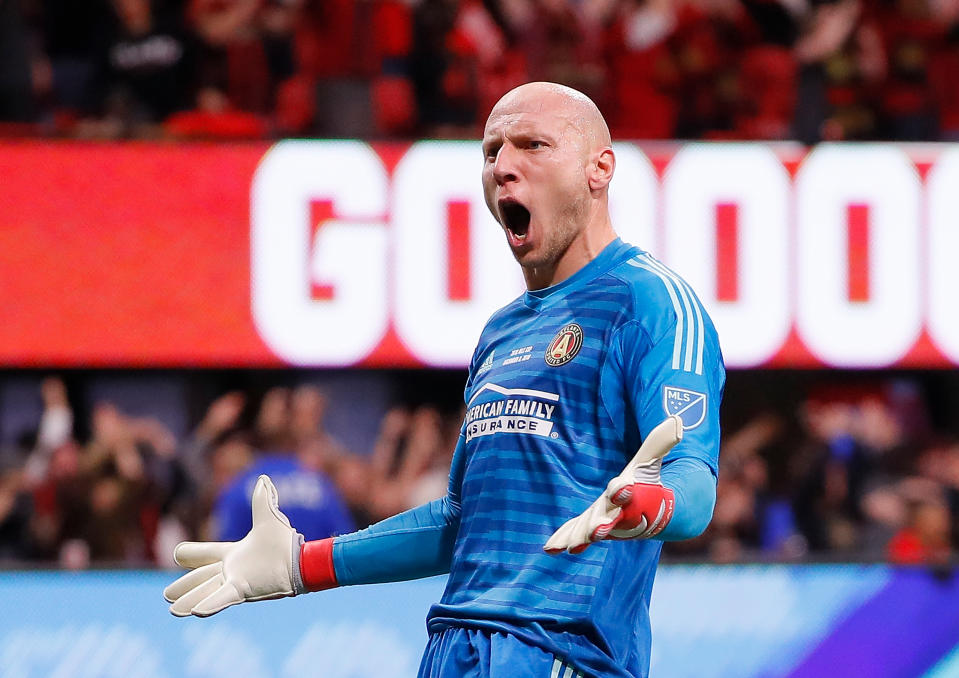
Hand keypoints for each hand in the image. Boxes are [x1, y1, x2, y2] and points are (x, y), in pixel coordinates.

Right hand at [164, 475, 304, 616]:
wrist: (300, 560)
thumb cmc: (285, 543)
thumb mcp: (268, 518)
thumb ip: (262, 499)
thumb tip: (262, 478)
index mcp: (233, 553)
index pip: (207, 553)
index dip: (191, 554)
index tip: (178, 553)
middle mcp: (231, 570)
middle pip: (202, 578)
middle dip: (185, 586)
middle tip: (167, 594)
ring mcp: (235, 581)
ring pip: (206, 591)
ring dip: (189, 599)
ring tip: (173, 609)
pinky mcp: (242, 591)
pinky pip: (221, 599)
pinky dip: (209, 604)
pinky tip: (195, 612)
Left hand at [544, 416, 681, 554]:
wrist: (655, 512)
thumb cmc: (650, 480)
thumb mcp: (652, 459)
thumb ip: (661, 440)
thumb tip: (677, 421)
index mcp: (632, 492)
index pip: (629, 491)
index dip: (625, 490)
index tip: (622, 488)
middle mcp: (620, 511)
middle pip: (611, 519)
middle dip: (603, 526)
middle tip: (596, 533)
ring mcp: (607, 521)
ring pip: (594, 531)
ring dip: (583, 537)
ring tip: (571, 547)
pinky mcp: (593, 526)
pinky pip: (578, 533)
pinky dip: (565, 539)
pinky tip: (550, 548)